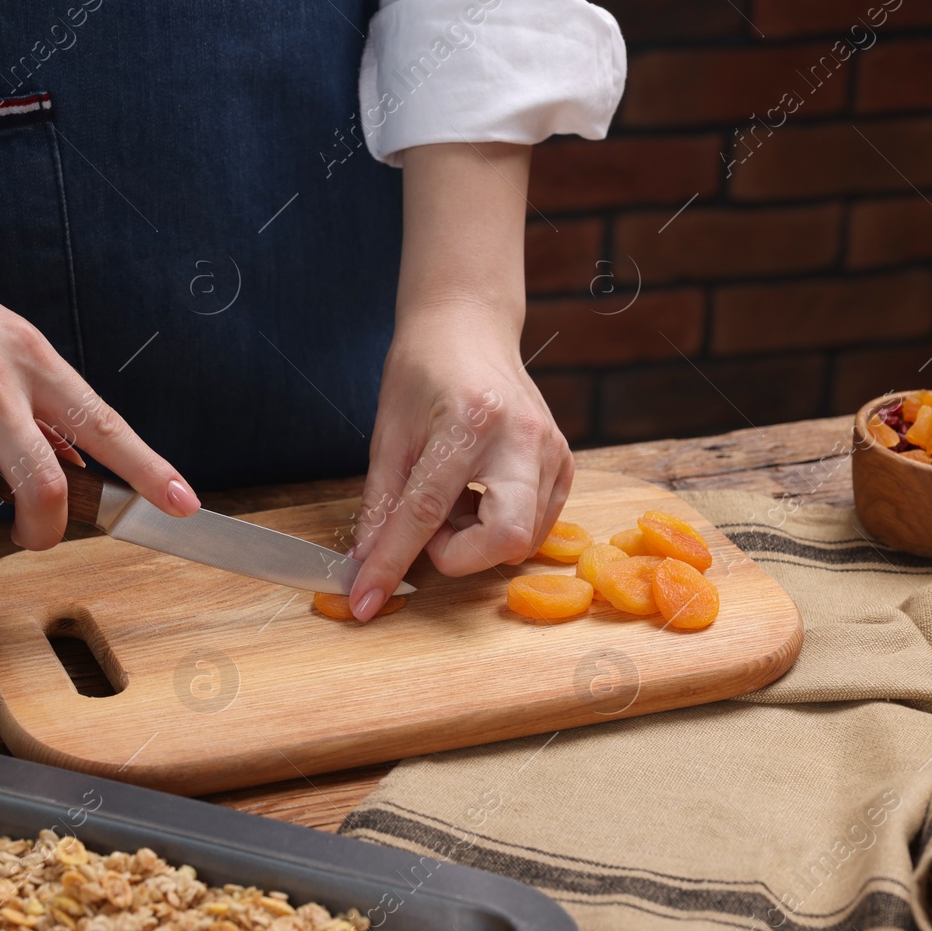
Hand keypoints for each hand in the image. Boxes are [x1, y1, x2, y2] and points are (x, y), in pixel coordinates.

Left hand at [346, 304, 573, 619]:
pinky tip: (478, 493)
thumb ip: (381, 504)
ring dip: (475, 538)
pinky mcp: (565, 464)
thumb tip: (366, 565)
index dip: (392, 562)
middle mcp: (523, 438)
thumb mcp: (389, 435)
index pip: (426, 512)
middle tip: (432, 525)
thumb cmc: (423, 372)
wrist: (469, 330)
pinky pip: (535, 525)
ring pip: (521, 540)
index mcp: (470, 421)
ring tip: (453, 496)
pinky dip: (498, 525)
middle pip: (504, 539)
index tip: (366, 600)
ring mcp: (553, 451)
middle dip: (461, 554)